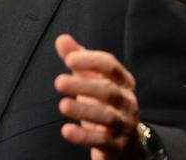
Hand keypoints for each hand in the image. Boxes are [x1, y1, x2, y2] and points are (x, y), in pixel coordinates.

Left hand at [54, 34, 143, 158]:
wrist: (125, 142)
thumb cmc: (103, 102)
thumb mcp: (91, 78)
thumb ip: (77, 58)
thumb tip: (61, 39)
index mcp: (122, 81)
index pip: (110, 66)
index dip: (90, 61)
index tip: (68, 60)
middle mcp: (127, 101)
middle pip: (108, 91)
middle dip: (83, 86)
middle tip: (58, 82)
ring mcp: (125, 124)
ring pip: (107, 117)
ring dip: (84, 111)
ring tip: (62, 105)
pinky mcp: (118, 146)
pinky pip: (103, 141)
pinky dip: (84, 136)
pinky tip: (66, 131)